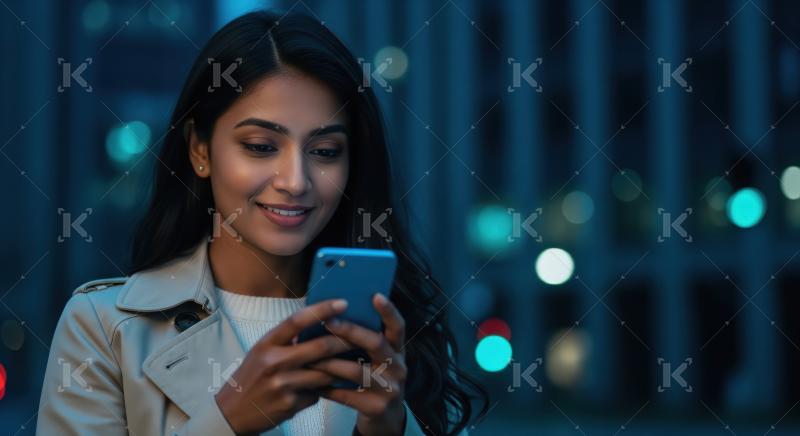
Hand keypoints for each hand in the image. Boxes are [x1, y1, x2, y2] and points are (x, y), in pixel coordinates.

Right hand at [214, 299, 352, 433]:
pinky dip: (321, 390)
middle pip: (320, 348)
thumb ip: (287, 340)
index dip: (322, 310)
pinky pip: (317, 393)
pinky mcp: (291, 404)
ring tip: (350, 363)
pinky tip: (317, 389)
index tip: (343, 303)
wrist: (232, 413)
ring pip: (324, 373)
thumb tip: (319, 325)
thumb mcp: (262, 352)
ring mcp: (283, 384)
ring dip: (339, 369)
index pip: (297, 320)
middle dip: (345, 342)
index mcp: (267, 344)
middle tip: (361, 337)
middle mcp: (274, 362)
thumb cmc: (251, 377)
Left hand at [310, 293, 407, 435]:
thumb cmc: (373, 379)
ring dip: (330, 362)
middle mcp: (398, 367)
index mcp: (398, 350)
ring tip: (310, 357)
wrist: (385, 419)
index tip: (375, 295)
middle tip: (329, 322)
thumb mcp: (376, 360)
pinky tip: (313, 384)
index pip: (398, 327)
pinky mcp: (377, 408)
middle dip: (351, 331)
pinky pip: (347, 395)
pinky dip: (328, 388)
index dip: (389, 311)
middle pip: (376, 343)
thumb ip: (363, 342)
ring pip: (356, 370)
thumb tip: (332, 315)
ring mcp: (390, 388)